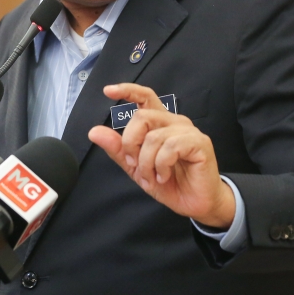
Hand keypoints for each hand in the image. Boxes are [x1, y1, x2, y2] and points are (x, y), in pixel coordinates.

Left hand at [87, 83, 235, 228]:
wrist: (194, 204)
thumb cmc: (170, 183)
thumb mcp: (136, 168)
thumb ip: (118, 149)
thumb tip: (94, 132)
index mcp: (160, 123)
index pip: (145, 97)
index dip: (127, 90)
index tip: (108, 91)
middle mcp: (174, 122)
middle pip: (141, 117)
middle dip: (130, 144)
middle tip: (135, 165)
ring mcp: (188, 131)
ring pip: (153, 137)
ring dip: (147, 163)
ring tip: (154, 178)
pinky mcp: (199, 143)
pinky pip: (170, 147)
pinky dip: (162, 165)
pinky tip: (164, 176)